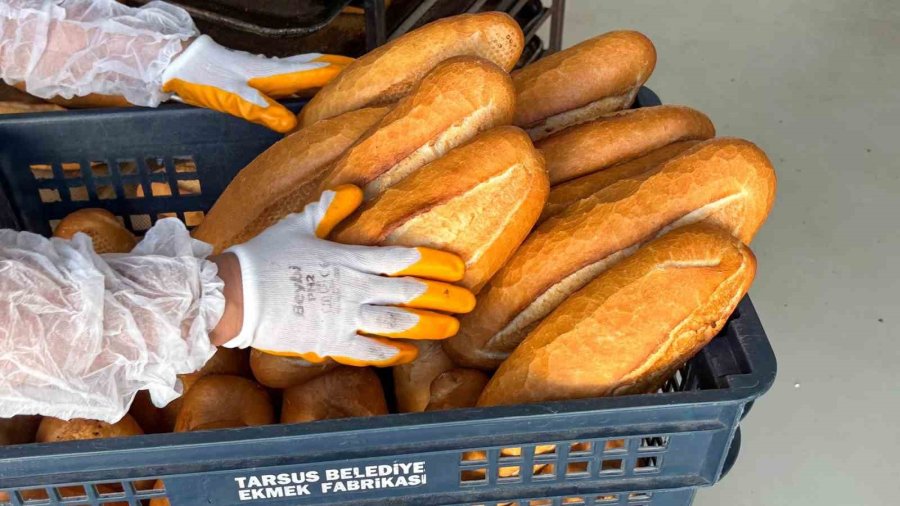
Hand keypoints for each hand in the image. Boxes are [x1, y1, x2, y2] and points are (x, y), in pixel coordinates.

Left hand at [162, 35, 352, 131]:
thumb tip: (291, 126)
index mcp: (272, 74)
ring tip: (343, 83)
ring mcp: (265, 72)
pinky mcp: (256, 76)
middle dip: (338, 71)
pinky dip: (306, 82)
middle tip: (362, 76)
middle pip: (313, 68)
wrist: (178, 63)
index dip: (338, 75)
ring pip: (303, 72)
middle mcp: (273, 69)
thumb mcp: (231, 97)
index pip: (314, 72)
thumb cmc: (203, 78)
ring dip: (324, 76)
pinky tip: (306, 92)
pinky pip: (290, 78)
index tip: (363, 76)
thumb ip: (261, 110)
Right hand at [221, 185, 475, 365]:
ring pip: (397, 323)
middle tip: (469, 302)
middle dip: (444, 297)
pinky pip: (368, 351)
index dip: (434, 263)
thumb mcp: (297, 225)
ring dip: (428, 325)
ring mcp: (343, 317)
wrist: (233, 295)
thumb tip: (351, 190)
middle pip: (409, 292)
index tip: (459, 269)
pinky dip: (392, 354)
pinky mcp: (329, 341)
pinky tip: (411, 353)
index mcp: (348, 259)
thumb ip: (328, 209)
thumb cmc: (263, 256)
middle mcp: (353, 289)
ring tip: (452, 327)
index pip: (402, 259)